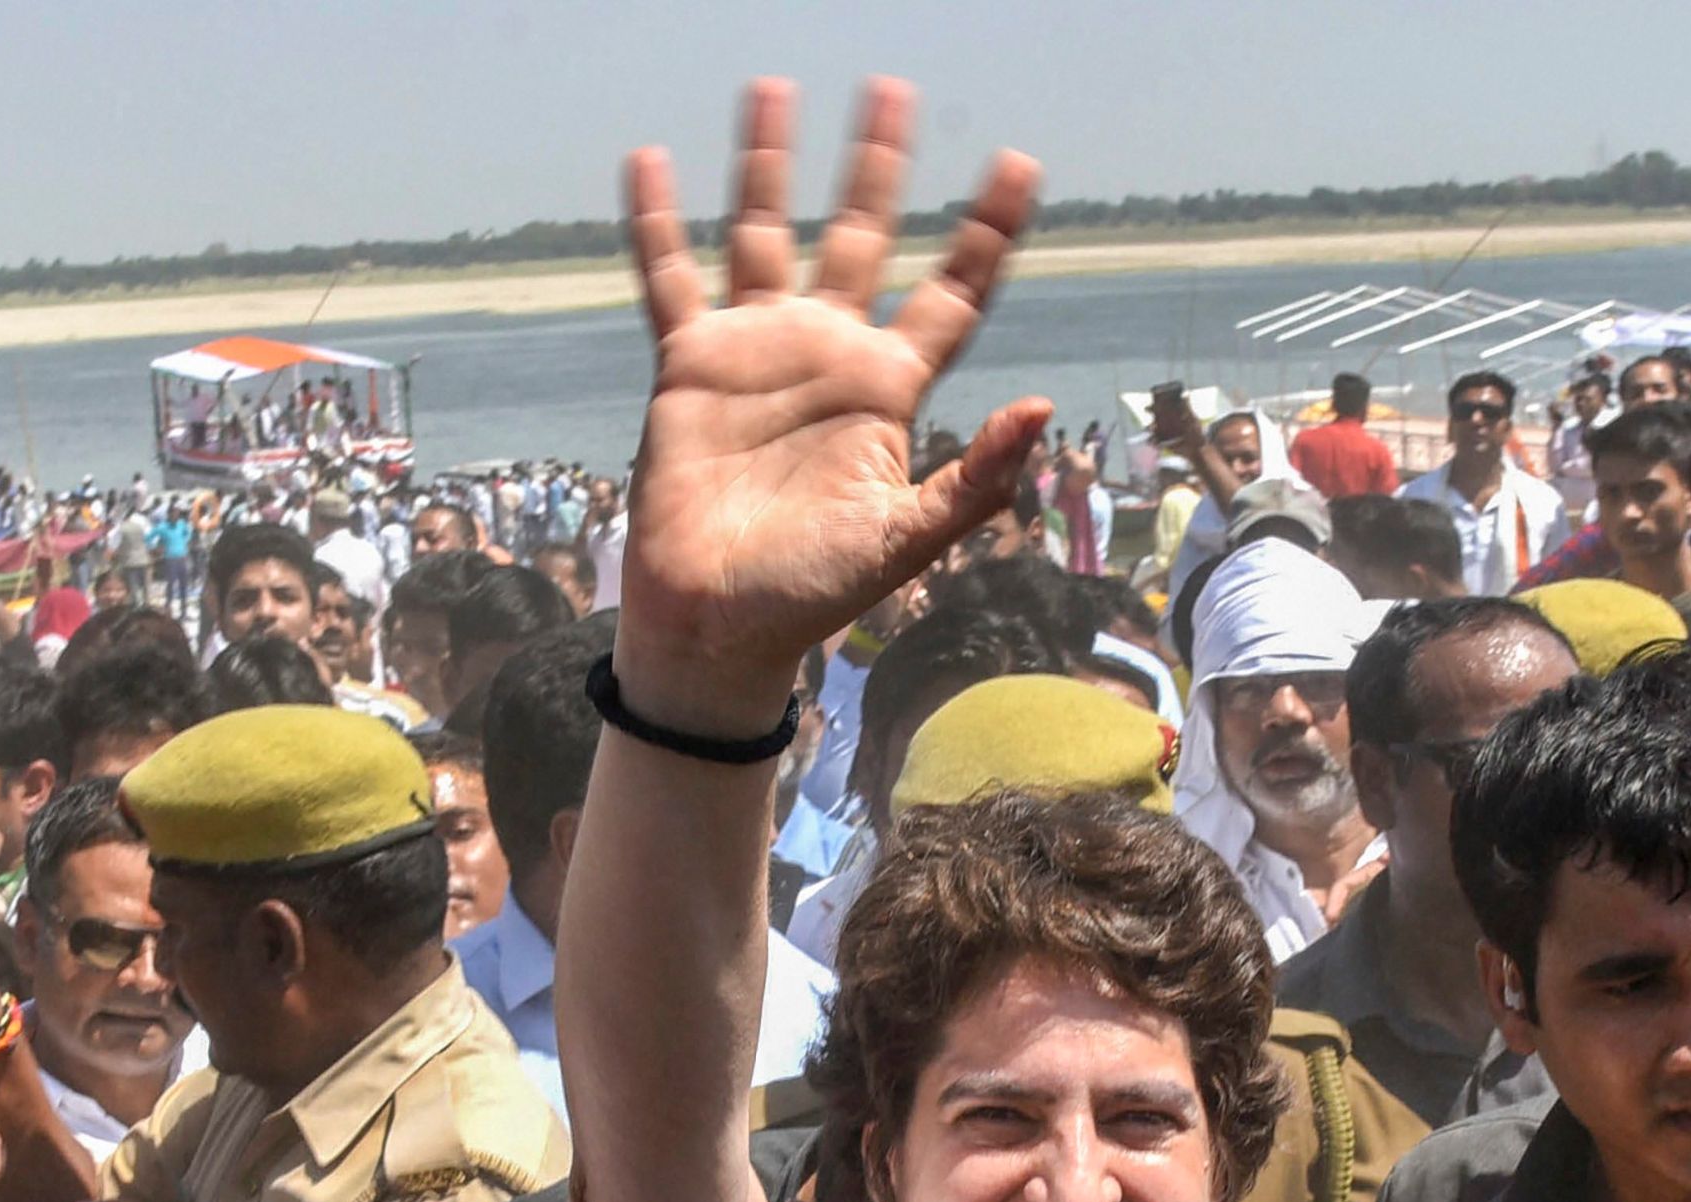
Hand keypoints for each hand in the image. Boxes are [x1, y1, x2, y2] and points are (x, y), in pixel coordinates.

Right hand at [611, 79, 1047, 724]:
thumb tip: (1038, 410)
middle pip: (863, 237)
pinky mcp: (691, 364)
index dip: (987, 232)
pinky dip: (659, 224)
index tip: (1018, 166)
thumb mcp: (903, 539)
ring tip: (775, 90)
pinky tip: (652, 164)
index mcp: (888, 388)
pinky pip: (672, 279)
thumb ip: (973, 483)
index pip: (952, 293)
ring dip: (770, 166)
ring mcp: (758, 350)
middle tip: (894, 91)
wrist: (718, 622)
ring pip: (767, 234)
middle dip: (879, 168)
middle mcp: (828, 353)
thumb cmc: (813, 592)